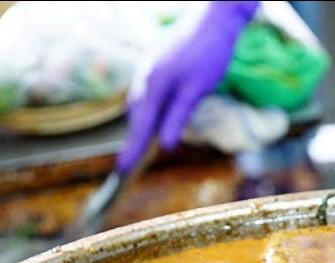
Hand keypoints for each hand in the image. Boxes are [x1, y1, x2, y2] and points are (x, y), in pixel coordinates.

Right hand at [115, 1, 259, 173]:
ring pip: (139, 104)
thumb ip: (178, 117)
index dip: (132, 150)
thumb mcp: (196, 90)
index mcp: (154, 85)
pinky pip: (144, 93)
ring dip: (140, 125)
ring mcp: (146, 69)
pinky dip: (146, 110)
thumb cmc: (209, 53)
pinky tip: (153, 117)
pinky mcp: (153, 64)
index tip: (121, 170)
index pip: (141, 127)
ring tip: (140, 147)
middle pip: (136, 117)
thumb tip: (166, 145)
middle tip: (129, 166)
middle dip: (134, 140)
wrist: (213, 19)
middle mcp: (144, 77)